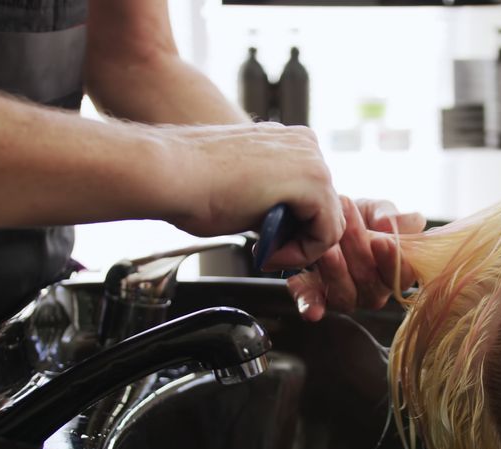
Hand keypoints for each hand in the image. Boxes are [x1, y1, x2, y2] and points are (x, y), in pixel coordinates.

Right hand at [157, 122, 342, 267]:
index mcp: (290, 142)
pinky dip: (302, 253)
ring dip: (299, 249)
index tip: (265, 245)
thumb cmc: (192, 183)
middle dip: (298, 240)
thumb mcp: (245, 190)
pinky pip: (327, 233)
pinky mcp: (314, 181)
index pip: (313, 196)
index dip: (292, 230)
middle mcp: (306, 144)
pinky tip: (270, 252)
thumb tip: (283, 224)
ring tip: (266, 254)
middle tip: (266, 254)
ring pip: (329, 223)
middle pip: (324, 209)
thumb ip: (272, 200)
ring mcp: (313, 160)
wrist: (171, 173)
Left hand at [287, 196, 425, 321]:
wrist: (328, 219)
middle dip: (357, 252)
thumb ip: (389, 215)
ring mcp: (346, 297)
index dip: (393, 261)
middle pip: (369, 281)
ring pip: (344, 293)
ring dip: (335, 270)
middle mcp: (373, 292)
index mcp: (395, 273)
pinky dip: (312, 306)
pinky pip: (315, 304)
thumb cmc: (363, 218)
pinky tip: (312, 310)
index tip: (382, 241)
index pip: (402, 276)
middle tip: (344, 226)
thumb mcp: (378, 210)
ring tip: (328, 249)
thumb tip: (388, 224)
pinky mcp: (317, 297)